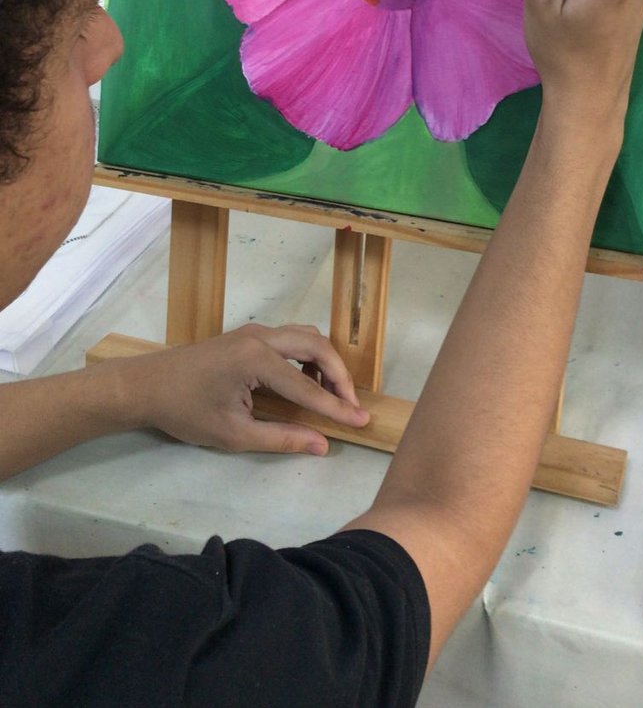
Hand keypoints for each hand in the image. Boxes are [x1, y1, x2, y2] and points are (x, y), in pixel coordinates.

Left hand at [121, 323, 369, 456]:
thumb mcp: (234, 434)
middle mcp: (261, 336)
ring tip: (328, 395)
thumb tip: (321, 445)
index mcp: (256, 359)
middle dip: (339, 375)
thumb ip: (281, 438)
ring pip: (305, 335)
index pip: (308, 386)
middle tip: (350, 406)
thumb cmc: (186, 411)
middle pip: (317, 345)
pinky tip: (304, 381)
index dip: (337, 407)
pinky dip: (307, 355)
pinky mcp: (248, 334)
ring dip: (324, 361)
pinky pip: (291, 337)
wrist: (147, 385)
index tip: (362, 421)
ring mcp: (254, 331)